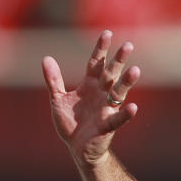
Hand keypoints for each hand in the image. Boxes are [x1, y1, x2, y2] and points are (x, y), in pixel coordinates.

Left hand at [42, 30, 139, 165]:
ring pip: (119, 92)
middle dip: (118, 61)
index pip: (96, 64)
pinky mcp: (108, 125)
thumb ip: (54, 80)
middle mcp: (101, 94)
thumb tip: (46, 58)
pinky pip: (118, 118)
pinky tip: (133, 107)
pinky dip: (125, 113)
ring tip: (135, 70)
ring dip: (127, 82)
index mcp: (90, 85)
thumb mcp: (58, 99)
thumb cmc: (70, 122)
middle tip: (127, 45)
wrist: (76, 147)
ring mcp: (106, 108)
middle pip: (111, 74)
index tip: (106, 33)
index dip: (100, 50)